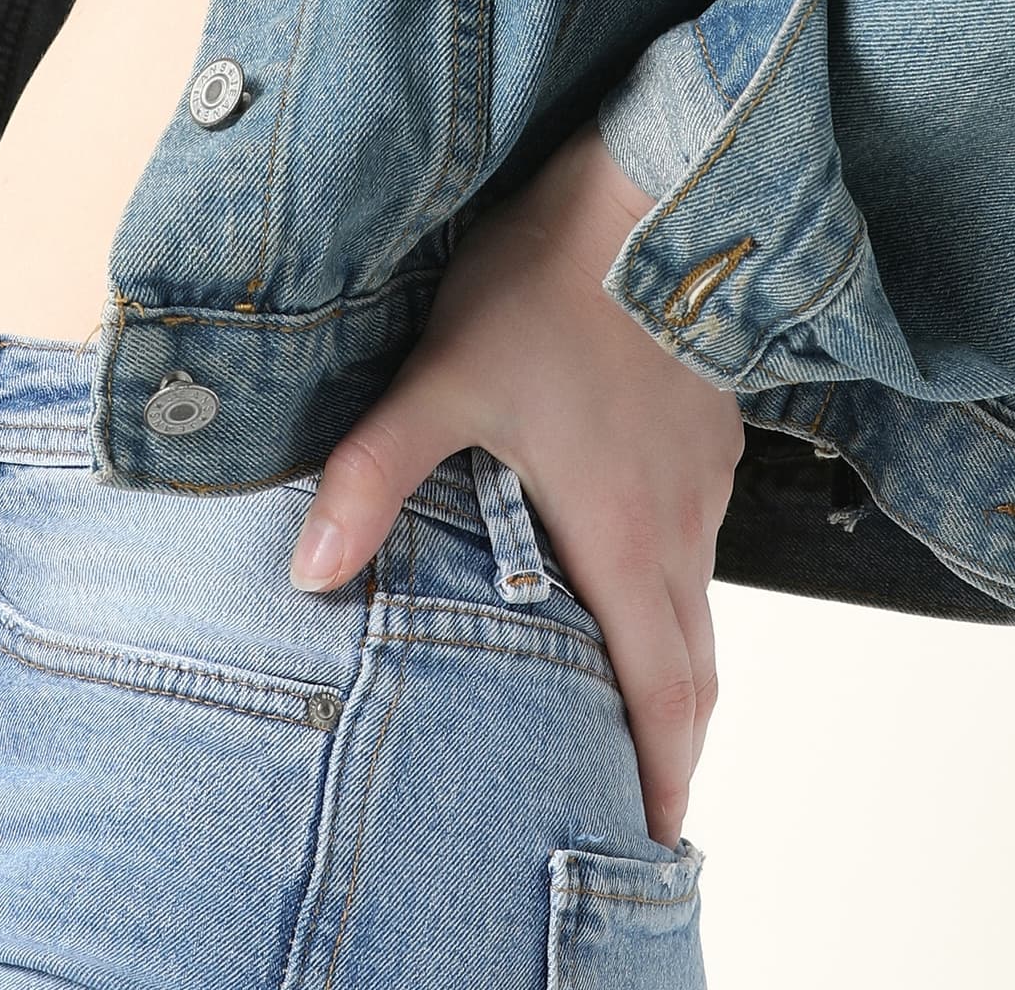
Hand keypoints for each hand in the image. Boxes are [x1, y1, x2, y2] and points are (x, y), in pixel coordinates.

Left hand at [288, 122, 746, 849]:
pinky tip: (632, 554)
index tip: (655, 832)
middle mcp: (678, 517)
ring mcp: (701, 468)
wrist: (655, 182)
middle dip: (671, 736)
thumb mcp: (446, 375)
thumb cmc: (556, 277)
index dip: (662, 771)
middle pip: (695, 661)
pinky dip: (676, 574)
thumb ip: (375, 473)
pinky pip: (701, 526)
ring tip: (631, 690)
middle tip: (644, 788)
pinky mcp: (707, 419)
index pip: (664, 688)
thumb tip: (307, 565)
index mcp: (624, 532)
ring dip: (674, 654)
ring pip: (700, 593)